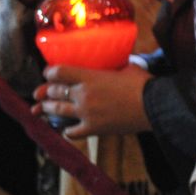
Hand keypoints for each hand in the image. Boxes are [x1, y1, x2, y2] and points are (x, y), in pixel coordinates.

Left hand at [32, 64, 150, 138]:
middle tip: (41, 94)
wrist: (154, 106)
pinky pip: (72, 132)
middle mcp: (83, 94)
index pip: (58, 72)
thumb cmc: (144, 84)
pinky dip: (67, 131)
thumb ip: (114, 66)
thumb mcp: (127, 67)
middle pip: (54, 91)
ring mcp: (86, 113)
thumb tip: (116, 61)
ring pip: (57, 110)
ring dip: (48, 109)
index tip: (47, 74)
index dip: (49, 73)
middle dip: (45, 92)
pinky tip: (66, 130)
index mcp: (90, 76)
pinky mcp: (93, 129)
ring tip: (42, 109)